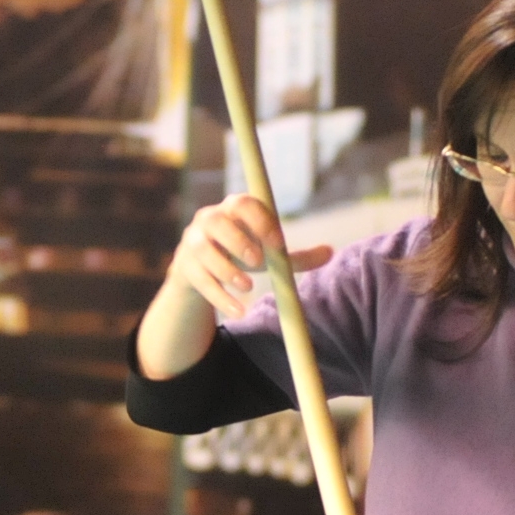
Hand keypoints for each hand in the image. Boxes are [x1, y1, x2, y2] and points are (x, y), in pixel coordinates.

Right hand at [165, 194, 333, 320]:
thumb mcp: (267, 254)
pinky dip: (220, 297)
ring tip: (248, 287)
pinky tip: (239, 311)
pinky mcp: (184, 268)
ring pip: (204, 252)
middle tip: (258, 263)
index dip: (260, 220)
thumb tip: (331, 253)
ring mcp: (192, 243)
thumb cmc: (240, 255)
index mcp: (232, 210)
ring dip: (227, 270)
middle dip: (238, 242)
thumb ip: (295, 256)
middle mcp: (208, 220)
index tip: (278, 242)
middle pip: (217, 223)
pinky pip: (200, 281)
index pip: (243, 204)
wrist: (199, 270)